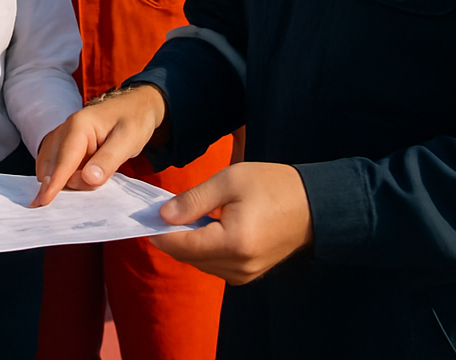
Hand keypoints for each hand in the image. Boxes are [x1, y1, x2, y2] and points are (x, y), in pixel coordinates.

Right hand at [31, 85, 166, 206]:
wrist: (137, 106)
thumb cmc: (134, 120)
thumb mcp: (128, 140)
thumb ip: (109, 160)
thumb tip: (88, 179)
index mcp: (79, 125)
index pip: (63, 159)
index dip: (54, 183)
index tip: (43, 202)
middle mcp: (66, 129)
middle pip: (53, 164)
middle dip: (66, 183)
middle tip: (94, 185)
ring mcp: (64, 136)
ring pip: (51, 165)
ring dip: (65, 180)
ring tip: (90, 180)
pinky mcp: (66, 144)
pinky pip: (57, 164)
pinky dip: (63, 176)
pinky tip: (78, 180)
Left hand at [152, 162, 312, 283]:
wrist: (313, 204)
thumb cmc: (271, 185)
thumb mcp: (229, 181)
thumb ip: (194, 200)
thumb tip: (163, 215)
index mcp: (233, 243)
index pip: (182, 246)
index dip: (159, 233)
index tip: (141, 218)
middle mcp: (238, 267)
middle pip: (189, 257)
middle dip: (170, 236)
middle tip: (157, 212)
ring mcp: (245, 275)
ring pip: (200, 263)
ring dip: (186, 242)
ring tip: (179, 215)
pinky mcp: (249, 274)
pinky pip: (214, 264)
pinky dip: (202, 248)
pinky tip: (201, 226)